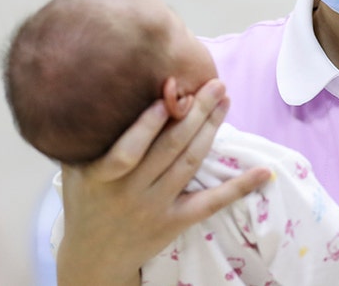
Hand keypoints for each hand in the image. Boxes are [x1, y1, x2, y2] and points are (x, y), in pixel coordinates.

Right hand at [55, 79, 271, 284]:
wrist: (94, 255)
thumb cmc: (86, 201)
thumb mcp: (76, 170)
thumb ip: (86, 138)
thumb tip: (97, 90)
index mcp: (103, 175)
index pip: (128, 147)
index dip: (149, 121)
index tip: (170, 92)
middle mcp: (130, 191)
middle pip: (170, 147)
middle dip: (196, 111)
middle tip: (215, 83)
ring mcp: (155, 207)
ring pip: (190, 163)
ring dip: (211, 129)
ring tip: (225, 100)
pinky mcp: (175, 222)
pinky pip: (211, 202)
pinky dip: (239, 187)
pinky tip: (263, 172)